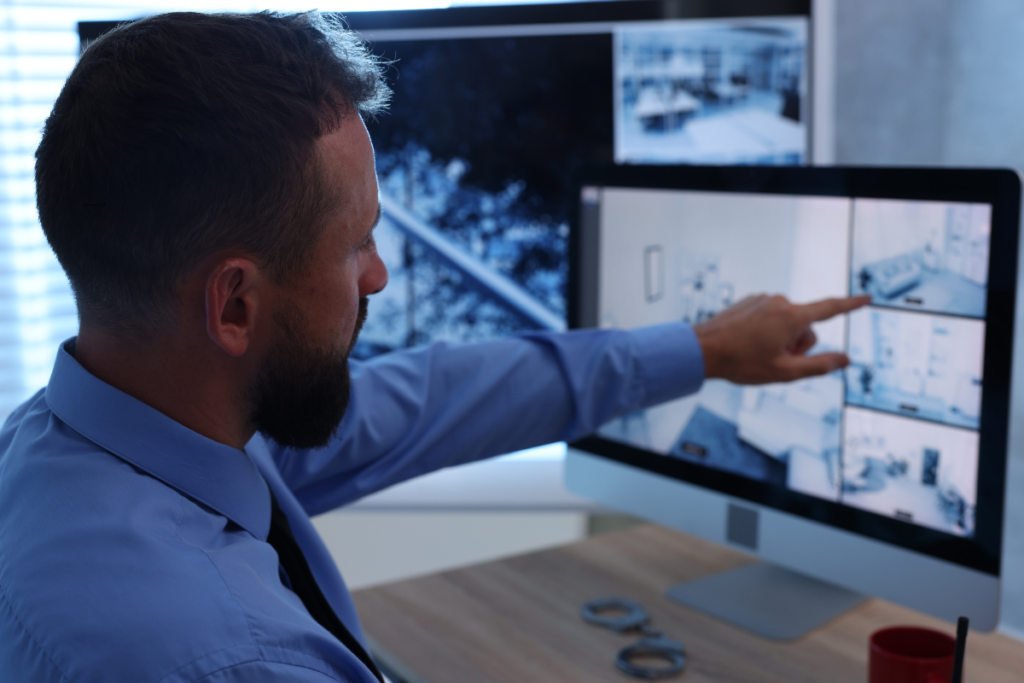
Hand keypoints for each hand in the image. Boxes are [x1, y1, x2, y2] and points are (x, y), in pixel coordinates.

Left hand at [693, 294, 869, 384]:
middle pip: (806, 327)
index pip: (830, 309)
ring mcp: (762, 300)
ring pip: (787, 324)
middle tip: (776, 360)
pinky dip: (766, 332)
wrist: (701, 350)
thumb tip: (845, 360)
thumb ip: (819, 366)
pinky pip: (770, 318)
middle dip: (798, 345)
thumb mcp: (784, 372)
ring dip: (780, 340)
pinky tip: (748, 344)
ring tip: (757, 353)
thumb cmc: (740, 362)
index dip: (851, 305)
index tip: (867, 298)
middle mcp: (778, 302)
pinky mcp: (750, 302)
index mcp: (791, 316)